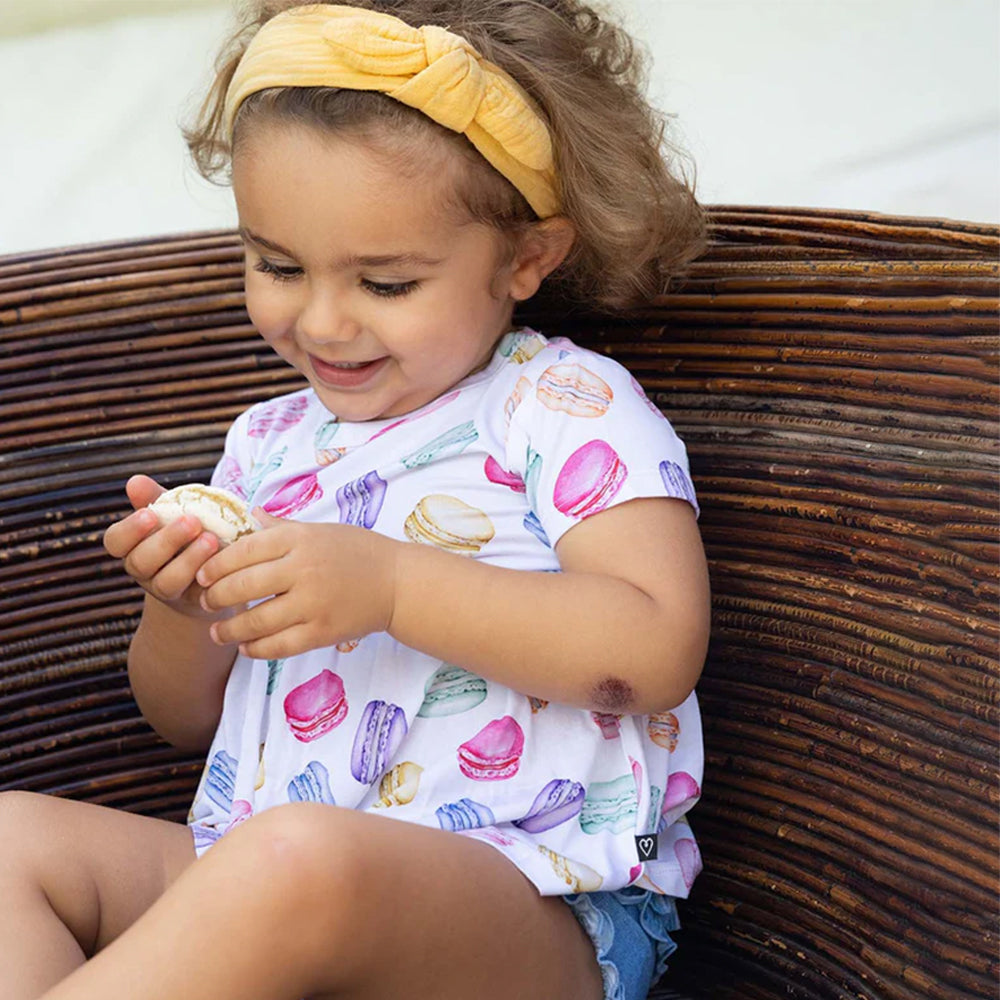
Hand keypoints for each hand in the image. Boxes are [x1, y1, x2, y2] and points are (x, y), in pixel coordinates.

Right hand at [103, 474, 223, 618]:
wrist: (210, 566)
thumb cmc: (186, 530)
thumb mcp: (172, 511)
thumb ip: (155, 497)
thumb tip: (135, 481)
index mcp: (133, 545)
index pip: (115, 541)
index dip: (130, 529)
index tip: (150, 514)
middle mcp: (143, 569)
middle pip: (140, 562)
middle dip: (166, 541)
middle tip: (192, 521)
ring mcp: (166, 588)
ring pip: (167, 581)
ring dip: (189, 559)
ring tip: (212, 540)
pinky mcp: (192, 600)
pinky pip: (195, 594)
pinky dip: (208, 575)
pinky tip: (223, 559)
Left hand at [196, 511, 397, 659]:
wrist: (399, 583)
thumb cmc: (359, 552)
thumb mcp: (320, 530)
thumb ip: (282, 527)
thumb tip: (248, 514)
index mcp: (300, 539)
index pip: (243, 551)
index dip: (216, 565)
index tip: (203, 575)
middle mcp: (304, 569)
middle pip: (243, 586)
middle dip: (216, 597)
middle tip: (206, 603)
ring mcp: (313, 603)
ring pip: (256, 621)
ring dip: (230, 630)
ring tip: (217, 633)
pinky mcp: (323, 632)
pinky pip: (279, 645)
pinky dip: (256, 649)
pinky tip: (246, 647)